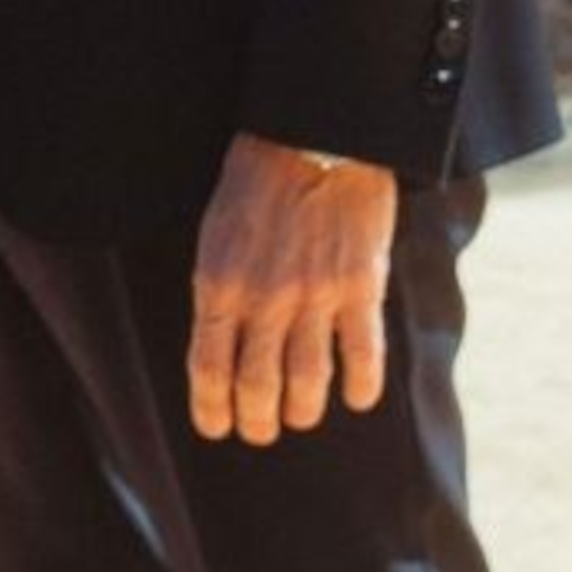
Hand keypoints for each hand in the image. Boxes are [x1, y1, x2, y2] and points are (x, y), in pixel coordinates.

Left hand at [185, 133, 398, 446]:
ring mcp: (315, 297)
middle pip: (257, 384)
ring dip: (302, 409)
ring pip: (308, 379)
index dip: (212, 408)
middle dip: (257, 419)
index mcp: (217, 284)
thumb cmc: (255, 184)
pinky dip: (360, 385)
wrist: (314, 139)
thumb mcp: (215, 235)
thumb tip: (222, 344)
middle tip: (261, 432)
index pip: (208, 368)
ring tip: (300, 417)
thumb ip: (220, 290)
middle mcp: (263, 299)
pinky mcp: (360, 288)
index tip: (217, 428)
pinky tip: (357, 399)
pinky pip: (362, 355)